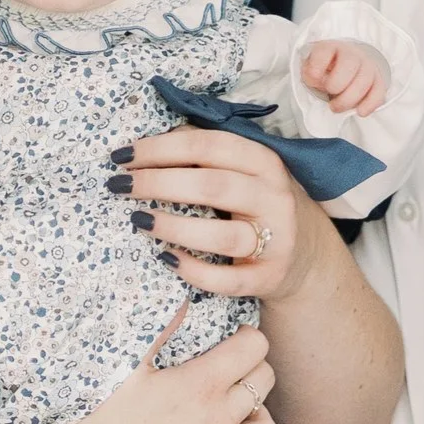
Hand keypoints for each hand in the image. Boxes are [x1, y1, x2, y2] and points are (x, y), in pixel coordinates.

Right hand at [47, 316, 277, 423]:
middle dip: (252, 368)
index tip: (232, 340)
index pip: (255, 348)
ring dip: (253, 412)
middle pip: (265, 380)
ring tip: (230, 408)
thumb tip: (181, 301)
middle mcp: (219, 421)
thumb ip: (160, 330)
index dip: (246, 338)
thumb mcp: (126, 369)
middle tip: (229, 369)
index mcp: (201, 386)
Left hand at [109, 125, 318, 304]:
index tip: (123, 156)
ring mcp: (276, 240)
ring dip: (173, 226)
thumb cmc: (256, 205)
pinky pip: (227, 280)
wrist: (303, 254)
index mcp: (264, 162)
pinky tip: (166, 257)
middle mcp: (274, 197)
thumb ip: (206, 154)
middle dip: (158, 183)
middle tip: (120, 185)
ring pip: (222, 235)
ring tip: (139, 219)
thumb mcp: (243, 172)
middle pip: (212, 186)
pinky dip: (193, 270)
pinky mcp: (268, 277)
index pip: (208, 146)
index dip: (161, 148)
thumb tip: (152, 143)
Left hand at [301, 37, 389, 116]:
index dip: (317, 65)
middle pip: (349, 63)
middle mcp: (351, 54)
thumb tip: (317, 79)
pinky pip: (379, 91)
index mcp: (331, 48)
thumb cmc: (326, 71)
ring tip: (335, 107)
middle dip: (336, 84)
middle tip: (328, 94)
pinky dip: (370, 104)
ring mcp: (367, 66)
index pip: (325, 50)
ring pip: (364, 80)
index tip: (313, 77)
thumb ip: (310, 74)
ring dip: (349, 99)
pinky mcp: (378, 80)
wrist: (346, 69)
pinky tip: (359, 112)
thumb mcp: (311, 70)